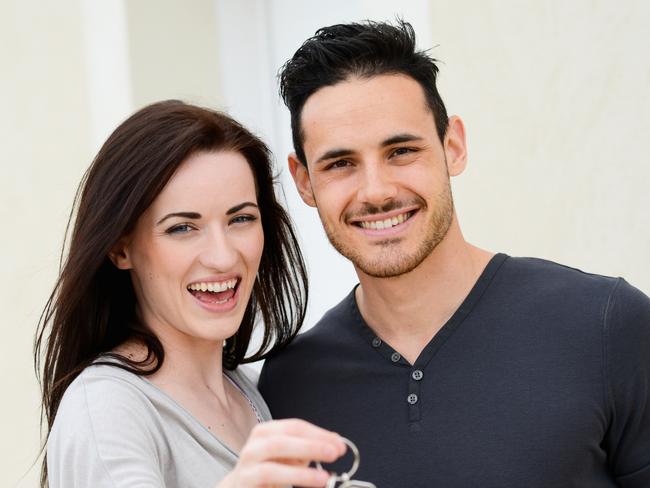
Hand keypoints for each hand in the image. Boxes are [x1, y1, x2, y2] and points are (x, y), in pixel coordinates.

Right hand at [217, 418, 345, 487]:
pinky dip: (290, 480)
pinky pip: (267, 480)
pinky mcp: (245, 482)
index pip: (295, 427)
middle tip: (335, 453)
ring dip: (301, 472)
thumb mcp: (290, 454)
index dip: (319, 434)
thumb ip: (309, 446)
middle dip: (312, 446)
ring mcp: (247, 465)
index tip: (339, 444)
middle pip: (283, 441)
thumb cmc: (267, 468)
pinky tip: (307, 483)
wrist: (240, 487)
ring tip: (325, 478)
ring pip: (273, 467)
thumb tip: (335, 440)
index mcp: (267, 431)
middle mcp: (255, 445)